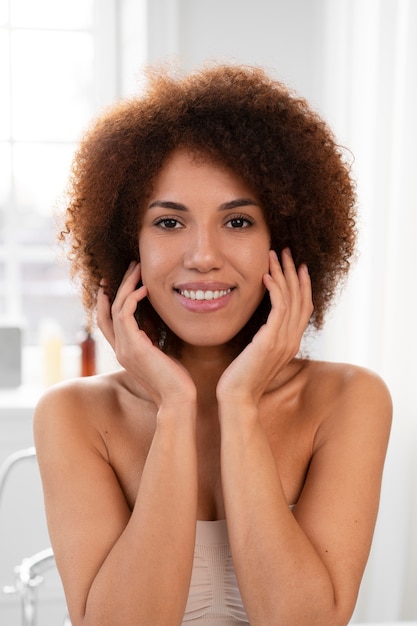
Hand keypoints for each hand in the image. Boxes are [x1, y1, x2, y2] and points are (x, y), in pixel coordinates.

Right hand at [97, 262, 196, 407]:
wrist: (177, 399)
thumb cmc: (176, 381)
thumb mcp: (162, 356)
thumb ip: (154, 343)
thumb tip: (158, 330)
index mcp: (125, 352)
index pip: (106, 323)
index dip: (107, 301)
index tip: (116, 282)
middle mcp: (120, 349)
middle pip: (108, 311)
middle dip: (118, 286)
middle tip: (131, 267)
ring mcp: (124, 349)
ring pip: (116, 308)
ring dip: (127, 286)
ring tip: (138, 270)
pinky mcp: (134, 346)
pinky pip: (125, 315)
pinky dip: (133, 298)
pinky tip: (145, 288)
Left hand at [216, 249, 312, 406]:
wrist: (238, 398)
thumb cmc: (242, 379)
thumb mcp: (258, 355)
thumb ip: (266, 340)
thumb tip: (263, 328)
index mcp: (291, 343)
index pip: (304, 307)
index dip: (302, 285)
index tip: (297, 266)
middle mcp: (292, 340)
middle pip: (300, 298)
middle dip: (293, 272)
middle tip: (287, 252)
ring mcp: (283, 341)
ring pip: (290, 299)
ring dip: (283, 274)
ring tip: (275, 255)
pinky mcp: (270, 341)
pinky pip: (278, 308)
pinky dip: (275, 289)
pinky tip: (266, 275)